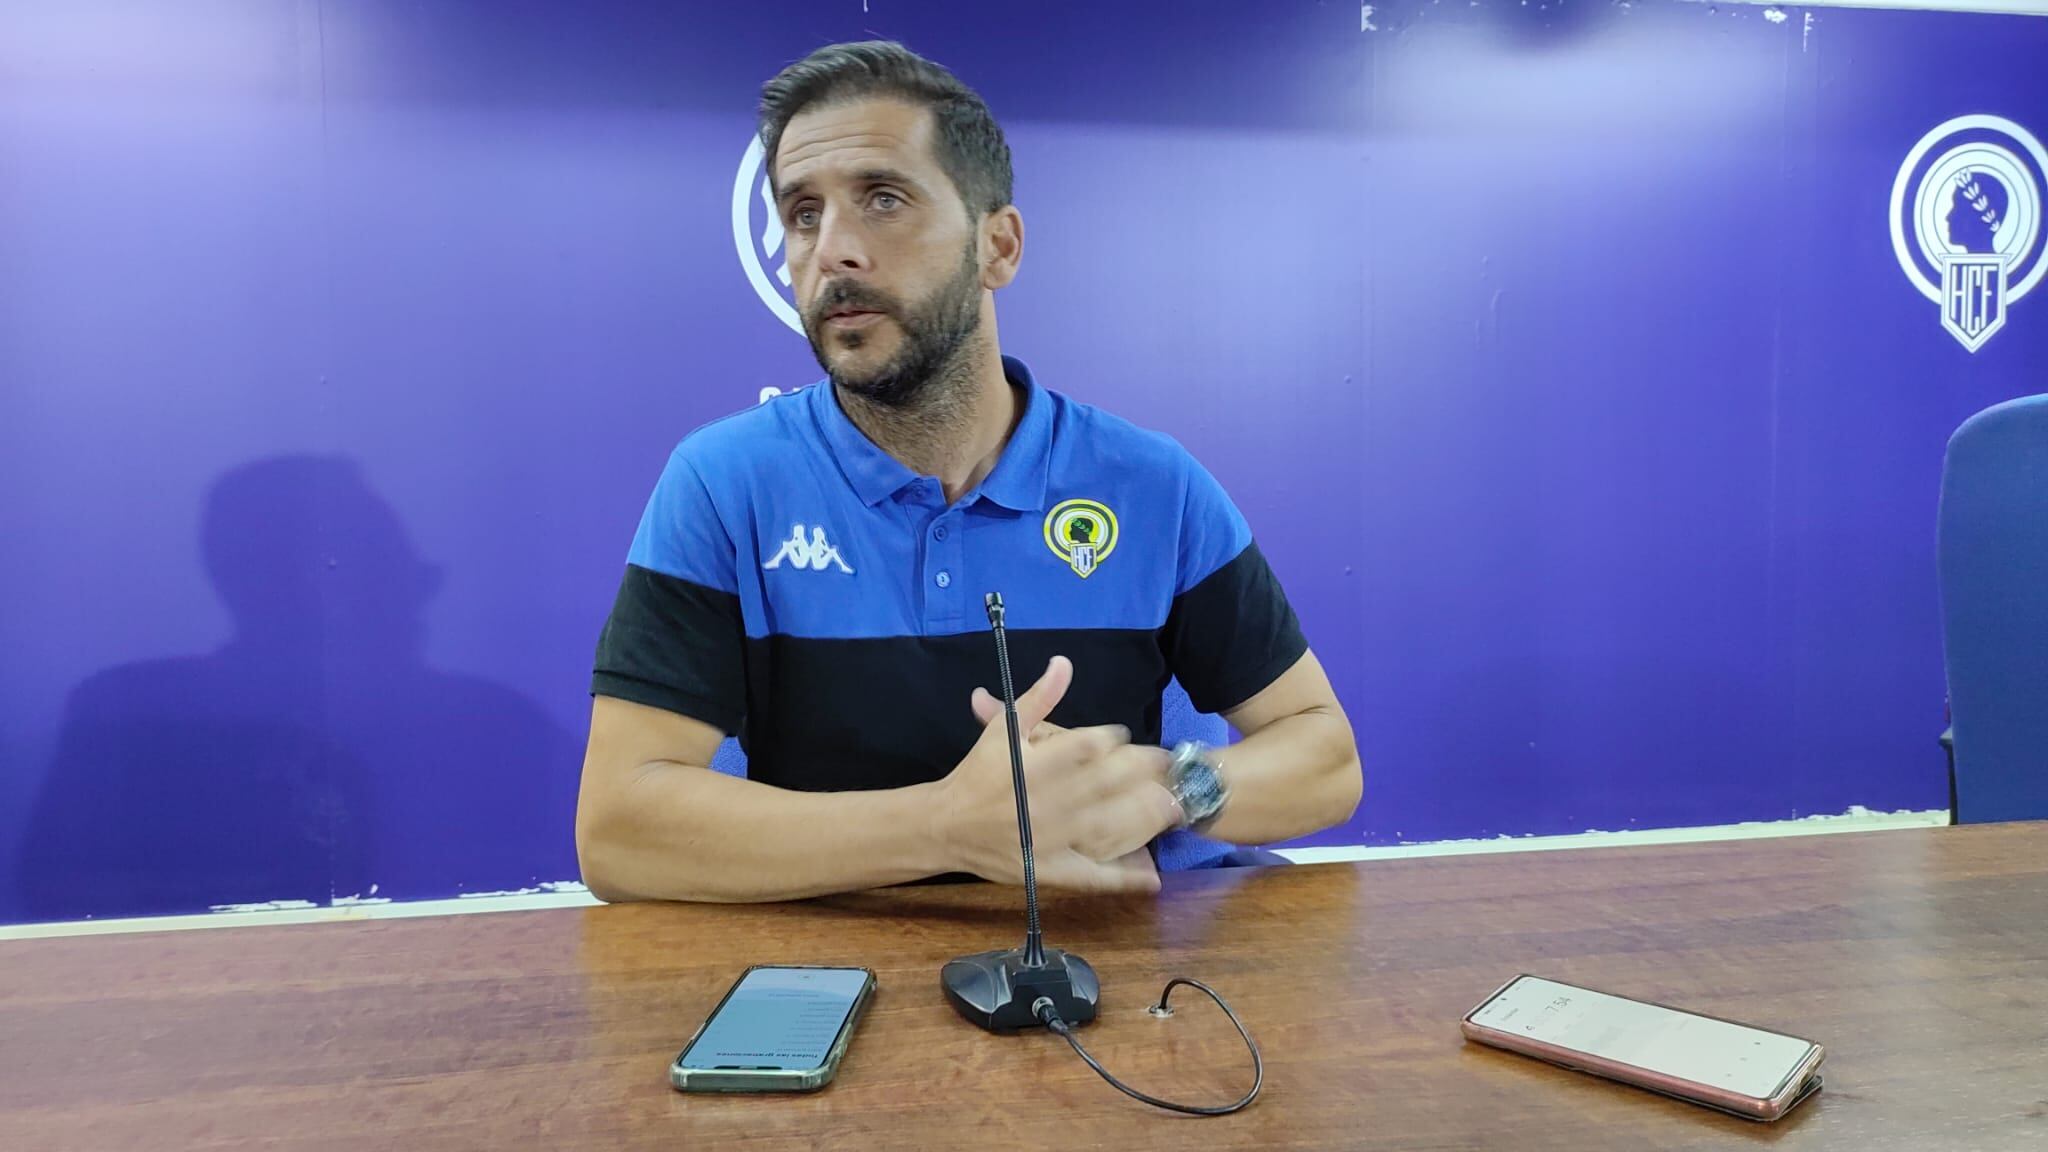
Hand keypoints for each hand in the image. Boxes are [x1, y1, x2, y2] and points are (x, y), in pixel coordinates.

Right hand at [933, 656, 1181, 893]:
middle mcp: (1042, 804)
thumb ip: (1038, 699)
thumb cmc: (978, 774)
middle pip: (1103, 785)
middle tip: (1166, 763)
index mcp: (1031, 767)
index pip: (1084, 748)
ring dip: (1143, 818)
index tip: (1124, 736)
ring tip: (1173, 804)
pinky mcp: (1049, 872)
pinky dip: (1122, 879)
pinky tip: (1152, 877)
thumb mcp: (1003, 731)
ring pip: (1105, 829)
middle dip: (1140, 772)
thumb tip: (1064, 663)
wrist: (945, 825)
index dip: (1111, 739)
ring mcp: (1048, 842)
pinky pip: (1090, 877)